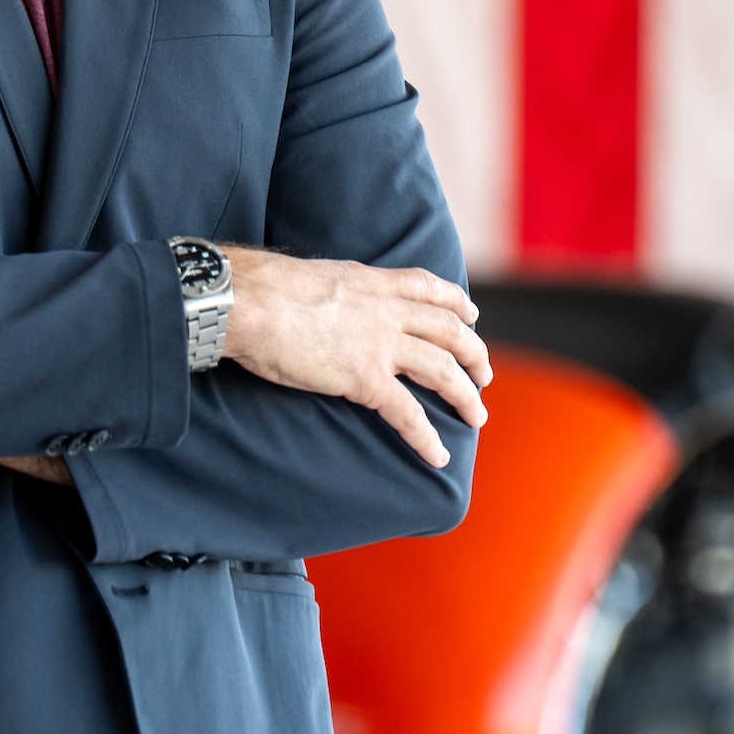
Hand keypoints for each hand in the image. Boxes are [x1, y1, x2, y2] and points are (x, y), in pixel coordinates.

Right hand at [220, 248, 490, 468]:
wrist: (249, 302)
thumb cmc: (265, 290)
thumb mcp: (316, 277)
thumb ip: (337, 292)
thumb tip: (330, 304)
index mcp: (373, 282)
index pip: (429, 287)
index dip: (457, 302)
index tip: (472, 314)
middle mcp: (387, 310)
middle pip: (450, 330)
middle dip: (474, 353)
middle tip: (484, 376)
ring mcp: (381, 344)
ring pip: (443, 370)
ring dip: (466, 396)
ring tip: (477, 418)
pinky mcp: (366, 378)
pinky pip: (408, 413)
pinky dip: (427, 438)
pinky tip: (438, 456)